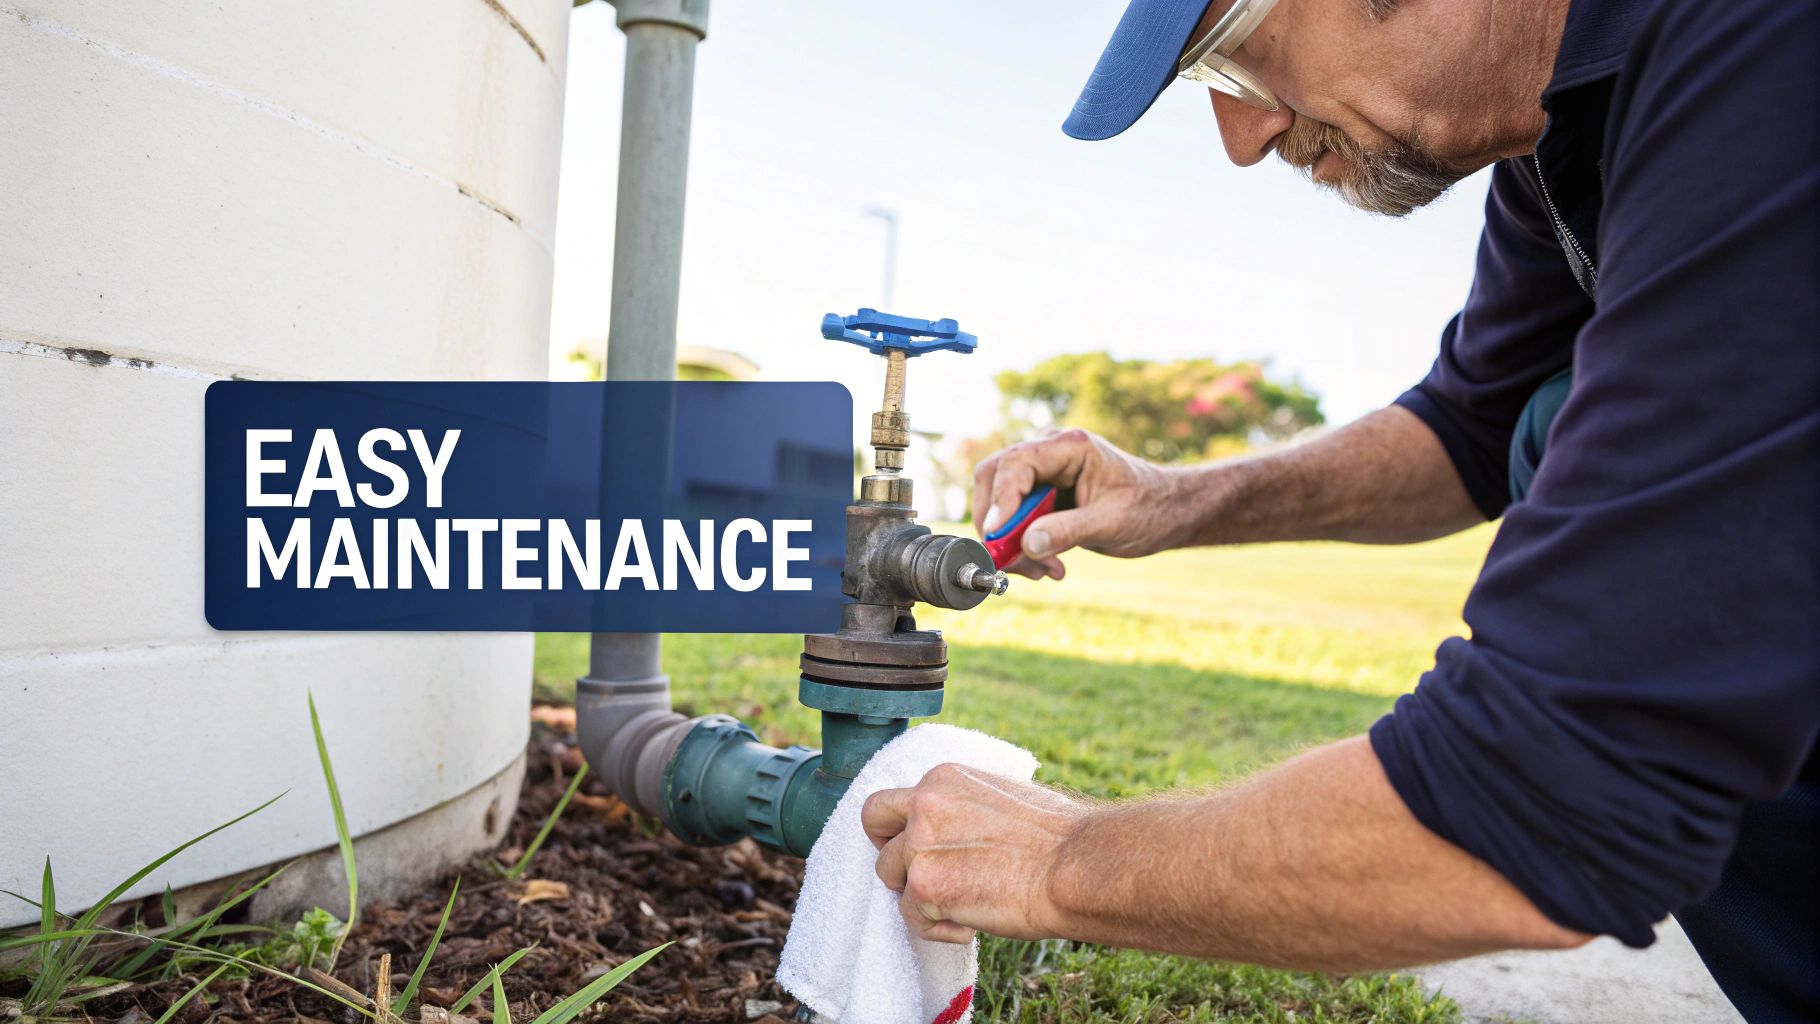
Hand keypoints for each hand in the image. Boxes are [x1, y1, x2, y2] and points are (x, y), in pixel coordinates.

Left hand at [861, 764, 1090, 943]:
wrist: (1077, 867)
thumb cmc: (1059, 838)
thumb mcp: (1004, 796)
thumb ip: (965, 807)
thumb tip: (958, 828)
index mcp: (944, 778)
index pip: (895, 798)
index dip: (899, 827)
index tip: (917, 847)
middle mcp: (924, 804)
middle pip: (872, 825)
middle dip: (888, 851)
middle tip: (917, 877)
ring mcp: (920, 845)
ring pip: (891, 878)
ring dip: (921, 897)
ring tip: (965, 904)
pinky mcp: (925, 887)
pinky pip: (912, 918)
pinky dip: (940, 929)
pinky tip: (972, 924)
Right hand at [972, 428, 1191, 578]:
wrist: (1168, 512)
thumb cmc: (1149, 508)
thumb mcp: (1111, 523)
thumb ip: (1067, 531)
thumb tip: (1025, 544)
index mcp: (1069, 445)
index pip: (1015, 464)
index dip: (1000, 500)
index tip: (997, 536)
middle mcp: (1050, 452)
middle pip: (995, 479)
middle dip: (999, 525)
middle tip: (1014, 561)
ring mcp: (1043, 473)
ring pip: (1000, 504)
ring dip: (1012, 542)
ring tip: (1044, 571)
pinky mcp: (1041, 496)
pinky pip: (1014, 520)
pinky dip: (1022, 546)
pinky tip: (1048, 566)